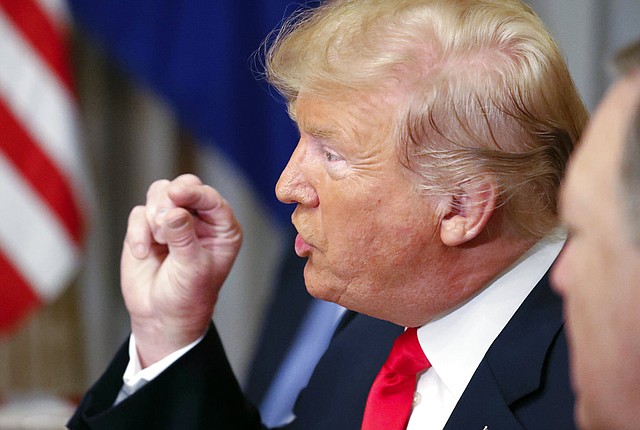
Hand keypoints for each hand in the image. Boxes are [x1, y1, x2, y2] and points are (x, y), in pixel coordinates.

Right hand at [121, 174, 241, 366]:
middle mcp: (199, 219)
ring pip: (160, 192)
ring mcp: (173, 220)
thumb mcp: (192, 268)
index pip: (211, 198)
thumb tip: (173, 211)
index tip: (177, 194)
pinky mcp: (148, 227)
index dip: (194, 193)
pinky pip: (139, 213)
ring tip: (159, 241)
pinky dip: (138, 231)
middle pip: (184, 186)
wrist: (161, 317)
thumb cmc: (187, 296)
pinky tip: (144, 253)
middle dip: (170, 199)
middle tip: (163, 219)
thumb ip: (183, 237)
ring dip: (155, 216)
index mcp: (222, 228)